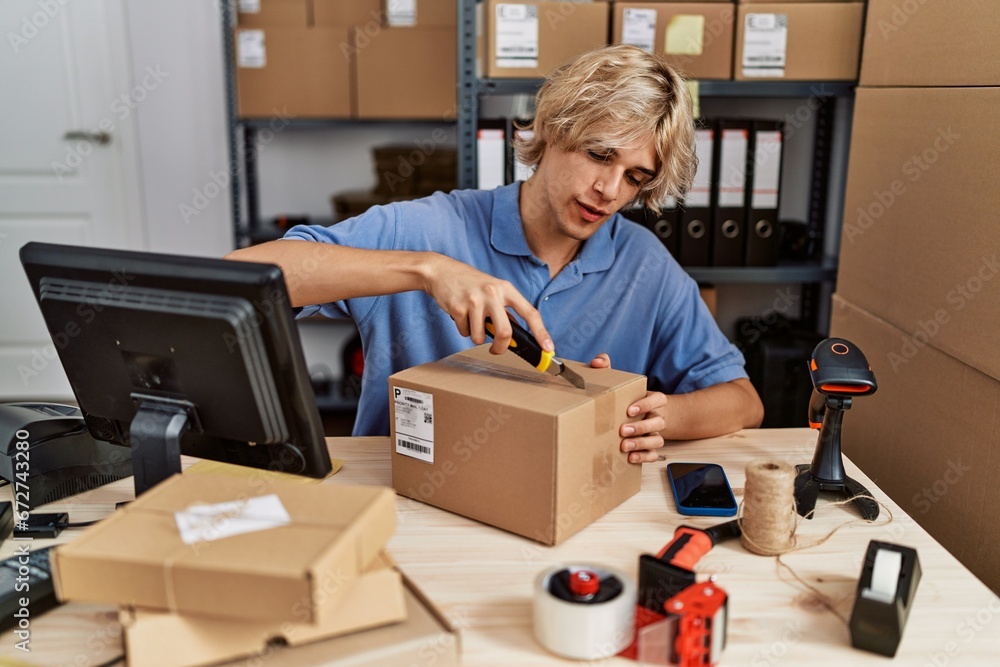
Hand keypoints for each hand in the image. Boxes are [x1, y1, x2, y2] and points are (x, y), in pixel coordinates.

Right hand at [423, 254, 553, 354]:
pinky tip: (461, 315)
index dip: (541, 333)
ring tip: (472, 321)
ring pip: (481, 337)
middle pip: (505, 333)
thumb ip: (505, 310)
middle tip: (496, 350)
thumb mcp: (493, 290)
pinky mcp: (458, 307)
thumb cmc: (471, 284)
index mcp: (506, 289)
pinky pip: (465, 332)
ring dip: (477, 336)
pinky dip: (463, 330)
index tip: (548, 349)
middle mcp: (493, 293)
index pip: (530, 313)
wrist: (442, 271)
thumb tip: (518, 336)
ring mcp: (475, 300)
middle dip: (501, 348)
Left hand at [590, 353, 665, 463]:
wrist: (645, 413)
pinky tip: (631, 458)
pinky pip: (653, 454)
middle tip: (622, 430)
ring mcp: (655, 432)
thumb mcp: (620, 381)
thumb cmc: (628, 397)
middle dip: (640, 427)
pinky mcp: (650, 446)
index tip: (629, 410)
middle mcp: (656, 416)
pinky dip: (644, 457)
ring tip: (624, 447)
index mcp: (652, 399)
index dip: (646, 405)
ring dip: (641, 443)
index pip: (657, 399)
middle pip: (657, 422)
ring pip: (657, 440)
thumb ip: (607, 367)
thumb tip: (597, 362)